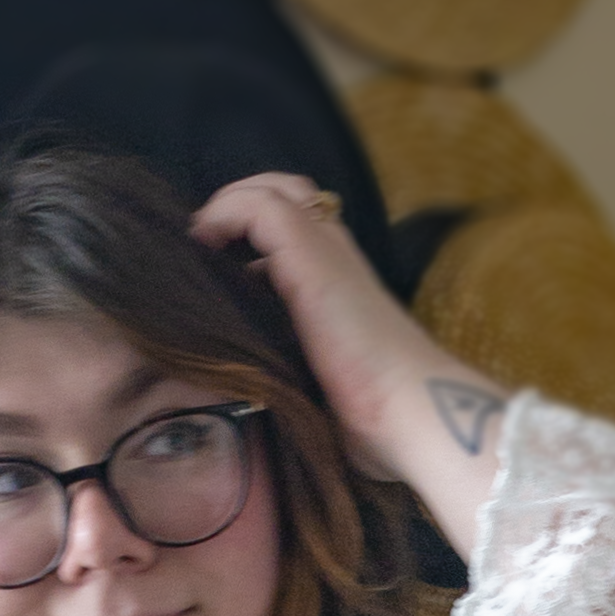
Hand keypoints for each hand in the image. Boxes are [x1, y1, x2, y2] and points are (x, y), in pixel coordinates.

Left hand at [190, 170, 513, 563]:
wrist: (415, 415)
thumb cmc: (382, 424)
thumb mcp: (331, 397)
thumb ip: (304, 382)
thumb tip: (270, 408)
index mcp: (344, 288)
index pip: (299, 235)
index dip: (256, 239)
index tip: (220, 270)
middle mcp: (338, 258)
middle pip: (288, 196)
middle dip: (242, 206)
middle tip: (205, 245)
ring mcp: (328, 251)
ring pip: (272, 191)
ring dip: (228, 205)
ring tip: (199, 241)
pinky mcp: (310, 255)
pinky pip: (257, 207)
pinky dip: (223, 213)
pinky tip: (203, 243)